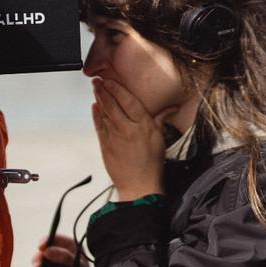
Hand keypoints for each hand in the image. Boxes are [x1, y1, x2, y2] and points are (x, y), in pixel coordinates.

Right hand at [30, 234, 86, 266]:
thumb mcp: (78, 266)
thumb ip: (65, 257)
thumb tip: (46, 251)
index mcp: (69, 246)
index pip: (54, 238)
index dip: (45, 240)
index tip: (41, 247)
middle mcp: (57, 253)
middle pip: (41, 251)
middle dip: (38, 258)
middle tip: (38, 266)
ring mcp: (49, 264)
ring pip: (36, 263)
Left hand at [91, 78, 171, 200]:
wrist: (139, 186)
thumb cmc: (152, 164)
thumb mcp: (160, 139)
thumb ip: (161, 120)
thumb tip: (171, 108)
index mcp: (144, 126)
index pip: (129, 102)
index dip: (118, 89)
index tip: (111, 80)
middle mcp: (128, 130)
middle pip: (113, 105)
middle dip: (104, 90)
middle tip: (97, 80)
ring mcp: (115, 138)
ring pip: (104, 113)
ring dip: (99, 99)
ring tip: (95, 88)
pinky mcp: (106, 146)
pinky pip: (99, 126)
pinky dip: (96, 115)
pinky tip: (94, 107)